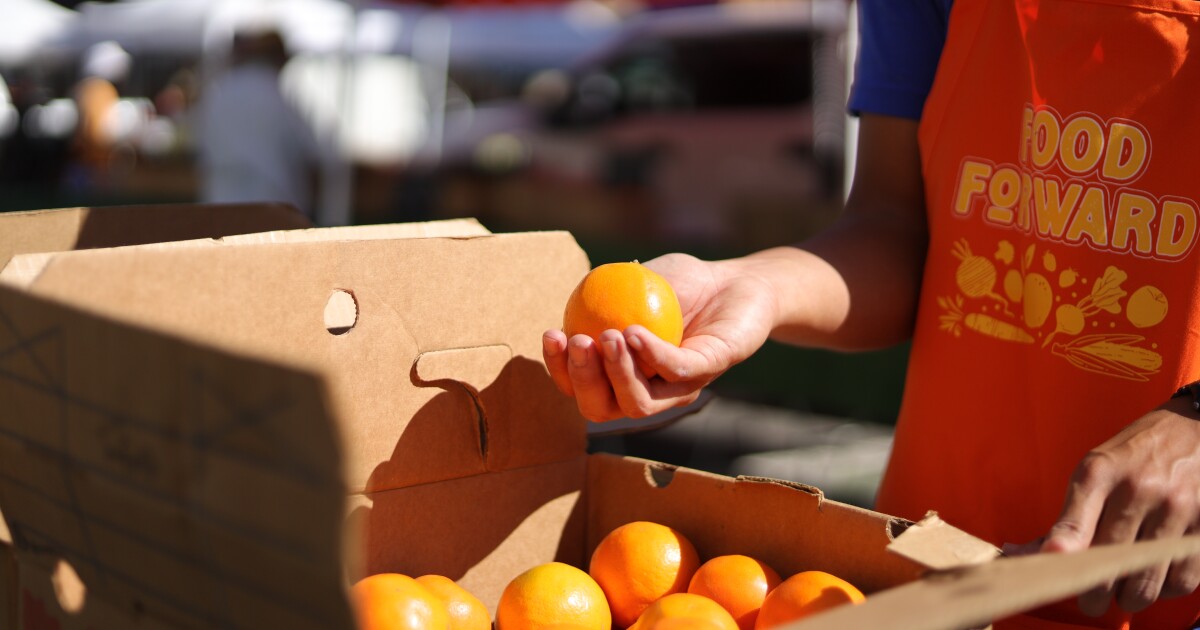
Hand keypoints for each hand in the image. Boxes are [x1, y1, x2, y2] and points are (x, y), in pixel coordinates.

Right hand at [542, 253, 776, 421]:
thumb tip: (564, 304)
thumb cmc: (681, 284)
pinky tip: (634, 331)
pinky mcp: (709, 370)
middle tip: (580, 342)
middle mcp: (648, 390)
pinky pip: (676, 372)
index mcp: (622, 375)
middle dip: (582, 380)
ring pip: (637, 404)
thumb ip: (601, 296)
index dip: (560, 369)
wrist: (736, 280)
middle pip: (600, 409)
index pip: (580, 387)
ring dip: (616, 373)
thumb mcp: (633, 284)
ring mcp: (680, 387)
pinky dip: (651, 354)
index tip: (551, 335)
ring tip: (609, 335)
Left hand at [1041, 396, 1199, 614]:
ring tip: (1122, 592)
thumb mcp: (1096, 469)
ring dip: (1130, 597)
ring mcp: (1176, 508)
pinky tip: (1156, 578)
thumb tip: (1028, 554)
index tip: (1053, 563)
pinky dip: (1166, 589)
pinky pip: (1182, 579)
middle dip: (1093, 594)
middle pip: (1109, 559)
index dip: (1063, 546)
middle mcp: (1137, 489)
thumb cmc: (1135, 455)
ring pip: (1146, 579)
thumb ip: (1068, 515)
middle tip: (1089, 600)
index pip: (1076, 518)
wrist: (1195, 428)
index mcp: (1100, 472)